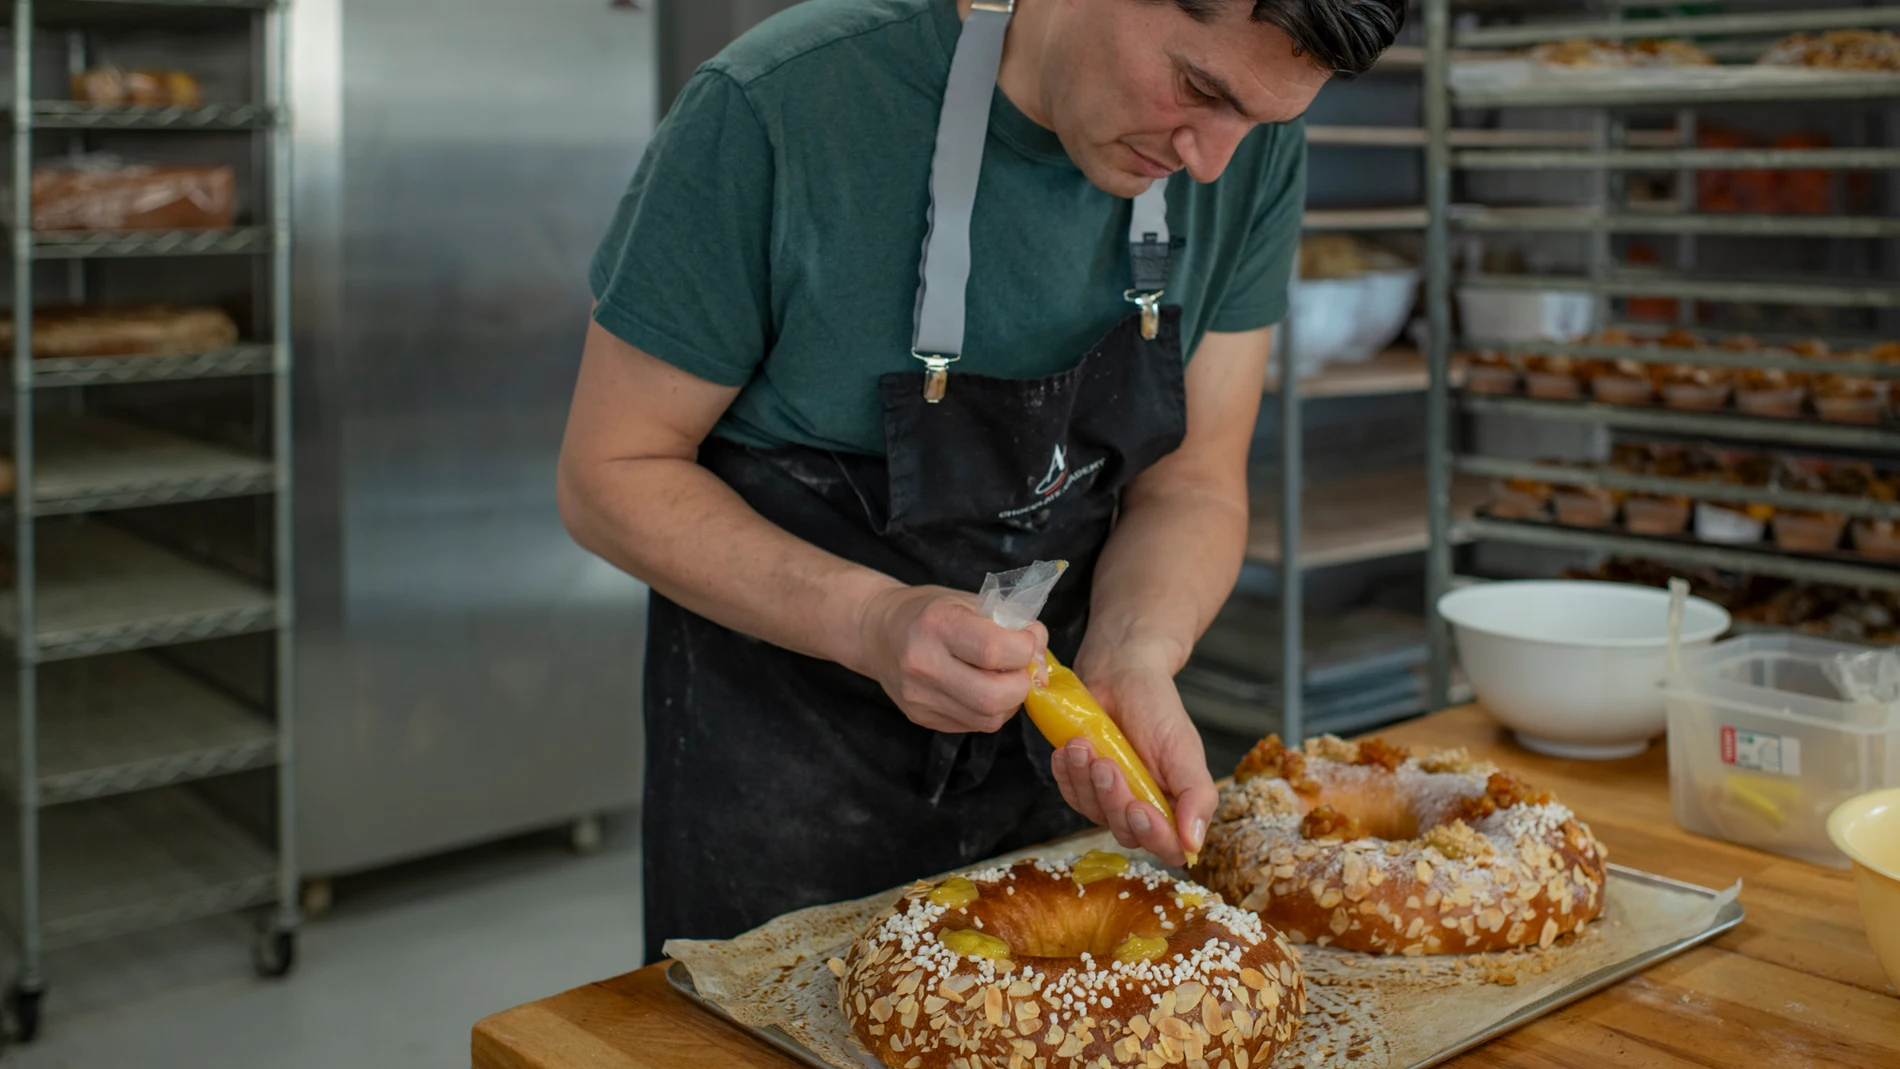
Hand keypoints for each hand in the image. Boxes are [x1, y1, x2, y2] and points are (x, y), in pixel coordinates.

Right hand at [855, 585, 1048, 734]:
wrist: (878, 631)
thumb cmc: (932, 611)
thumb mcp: (972, 601)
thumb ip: (1013, 626)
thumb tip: (1042, 664)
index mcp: (937, 624)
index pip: (995, 651)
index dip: (1025, 650)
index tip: (1026, 640)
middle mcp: (923, 664)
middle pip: (993, 697)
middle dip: (1021, 685)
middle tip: (1020, 668)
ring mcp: (918, 697)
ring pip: (987, 719)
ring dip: (1010, 702)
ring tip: (1004, 678)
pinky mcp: (921, 717)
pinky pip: (973, 725)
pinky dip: (991, 711)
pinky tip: (983, 689)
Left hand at [1050, 643, 1214, 866]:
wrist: (1120, 675)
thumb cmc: (1157, 709)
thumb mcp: (1185, 749)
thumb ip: (1196, 796)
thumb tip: (1194, 844)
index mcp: (1176, 805)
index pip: (1169, 847)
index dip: (1154, 836)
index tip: (1140, 807)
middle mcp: (1144, 807)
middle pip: (1127, 833)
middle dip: (1114, 799)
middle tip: (1106, 762)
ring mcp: (1111, 799)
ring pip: (1094, 815)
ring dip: (1086, 782)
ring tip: (1083, 745)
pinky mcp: (1084, 785)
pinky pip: (1071, 796)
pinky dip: (1067, 775)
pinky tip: (1067, 751)